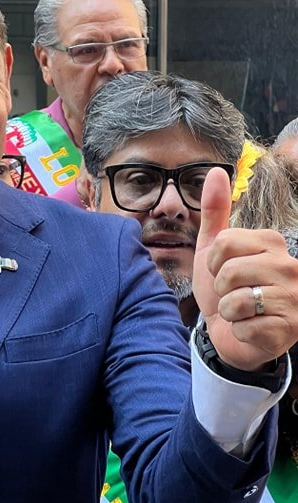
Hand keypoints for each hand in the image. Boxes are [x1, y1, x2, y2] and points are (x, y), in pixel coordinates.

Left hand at [192, 167, 297, 371]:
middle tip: (232, 293)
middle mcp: (290, 266)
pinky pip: (245, 325)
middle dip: (221, 288)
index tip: (222, 271)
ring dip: (228, 311)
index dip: (214, 262)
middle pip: (228, 272)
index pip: (224, 242)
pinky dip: (239, 330)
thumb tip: (216, 170)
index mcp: (272, 242)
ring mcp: (294, 298)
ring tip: (240, 311)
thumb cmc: (225, 287)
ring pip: (236, 300)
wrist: (231, 332)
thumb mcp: (213, 247)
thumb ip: (215, 211)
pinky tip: (250, 328)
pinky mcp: (289, 329)